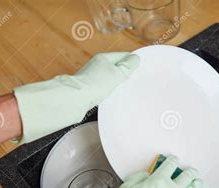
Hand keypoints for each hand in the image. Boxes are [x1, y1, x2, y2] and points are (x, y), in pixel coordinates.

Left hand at [13, 52, 138, 142]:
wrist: (75, 100)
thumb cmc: (95, 84)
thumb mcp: (117, 73)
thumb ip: (127, 66)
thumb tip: (135, 58)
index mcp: (104, 58)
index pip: (123, 55)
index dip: (133, 62)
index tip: (143, 69)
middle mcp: (96, 65)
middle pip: (116, 67)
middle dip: (125, 73)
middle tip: (136, 81)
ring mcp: (92, 77)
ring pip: (109, 78)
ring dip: (117, 83)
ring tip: (126, 90)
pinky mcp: (88, 89)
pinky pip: (103, 88)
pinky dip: (109, 91)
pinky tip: (112, 97)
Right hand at [95, 156, 201, 187]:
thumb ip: (137, 178)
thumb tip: (145, 176)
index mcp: (159, 180)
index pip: (169, 166)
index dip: (173, 161)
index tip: (174, 160)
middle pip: (186, 176)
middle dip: (189, 172)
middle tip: (191, 171)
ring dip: (195, 184)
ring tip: (197, 182)